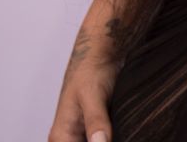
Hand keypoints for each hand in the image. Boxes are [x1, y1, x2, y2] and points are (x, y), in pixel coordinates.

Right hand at [46, 23, 118, 141]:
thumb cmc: (91, 70)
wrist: (100, 53)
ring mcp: (81, 134)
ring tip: (123, 128)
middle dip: (104, 141)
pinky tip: (125, 131)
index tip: (109, 138)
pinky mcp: (95, 128)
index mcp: (61, 136)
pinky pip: (103, 139)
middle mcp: (68, 138)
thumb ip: (96, 122)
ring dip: (110, 138)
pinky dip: (113, 136)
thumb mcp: (93, 97)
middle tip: (119, 132)